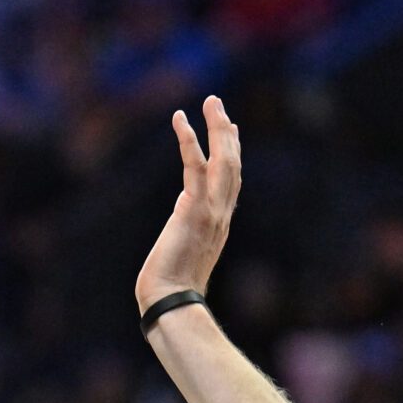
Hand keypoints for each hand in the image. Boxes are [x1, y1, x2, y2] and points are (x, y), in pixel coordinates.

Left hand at [135, 95, 241, 316]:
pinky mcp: (194, 210)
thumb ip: (186, 226)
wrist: (170, 300)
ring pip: (223, 160)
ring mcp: (211, 211)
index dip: (232, 153)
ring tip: (211, 102)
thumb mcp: (183, 249)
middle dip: (227, 132)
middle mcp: (221, 214)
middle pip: (232, 164)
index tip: (230, 129)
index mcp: (219, 223)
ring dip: (217, 128)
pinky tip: (181, 120)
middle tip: (218, 105)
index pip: (231, 181)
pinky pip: (195, 167)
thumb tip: (181, 209)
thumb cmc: (170, 284)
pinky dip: (190, 141)